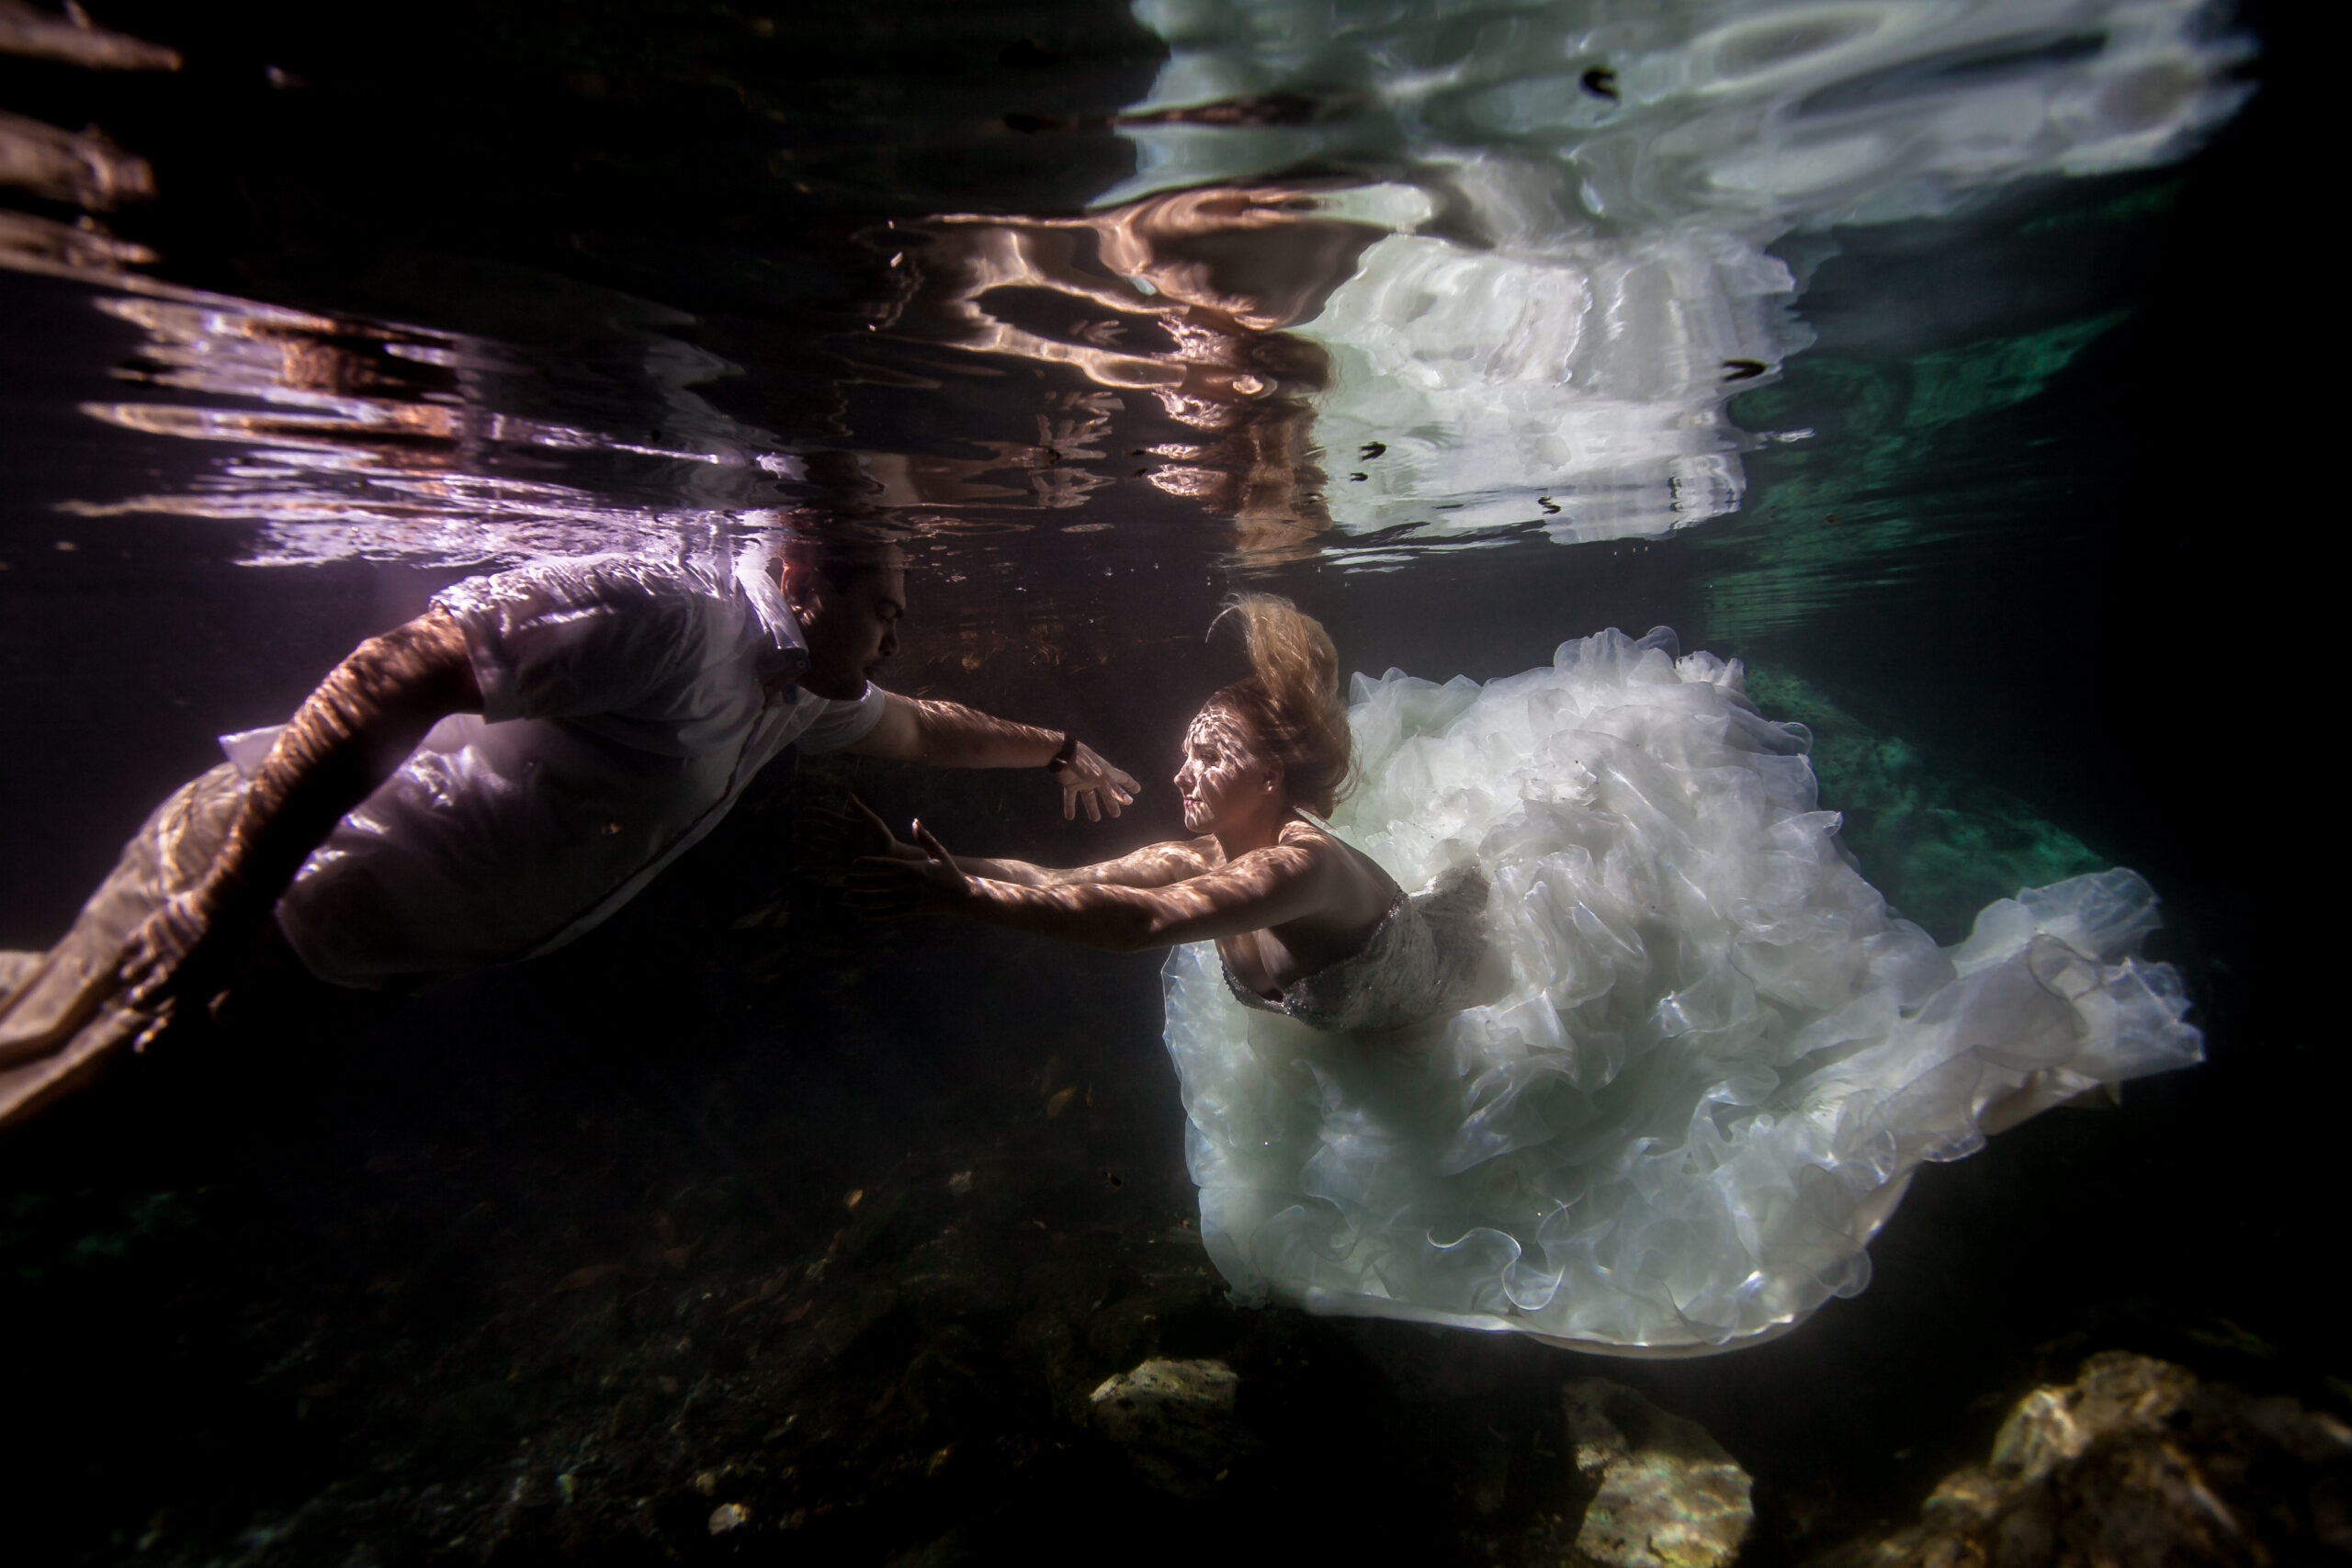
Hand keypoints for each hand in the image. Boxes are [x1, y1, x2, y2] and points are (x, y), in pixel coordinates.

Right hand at [115, 886, 249, 1042]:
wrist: (235, 904)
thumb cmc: (246, 940)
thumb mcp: (245, 975)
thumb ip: (231, 999)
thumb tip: (217, 1018)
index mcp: (195, 993)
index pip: (168, 1023)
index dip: (153, 1038)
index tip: (142, 1046)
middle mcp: (170, 980)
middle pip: (141, 1001)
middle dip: (141, 1001)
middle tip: (141, 998)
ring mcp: (157, 957)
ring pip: (130, 976)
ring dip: (133, 975)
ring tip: (136, 971)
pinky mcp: (148, 933)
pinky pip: (127, 949)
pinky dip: (129, 951)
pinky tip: (135, 949)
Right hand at [800, 796, 921, 867]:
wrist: (890, 857)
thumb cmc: (885, 838)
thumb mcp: (874, 822)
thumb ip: (862, 811)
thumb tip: (850, 795)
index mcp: (850, 825)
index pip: (830, 818)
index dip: (818, 814)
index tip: (805, 810)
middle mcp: (843, 836)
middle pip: (821, 831)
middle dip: (807, 828)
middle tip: (793, 825)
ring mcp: (842, 849)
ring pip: (820, 845)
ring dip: (807, 842)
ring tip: (794, 839)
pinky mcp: (843, 862)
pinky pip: (826, 862)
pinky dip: (815, 863)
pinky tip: (804, 863)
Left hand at [846, 819, 973, 916]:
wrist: (963, 897)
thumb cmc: (949, 872)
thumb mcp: (939, 853)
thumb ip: (925, 838)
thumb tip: (915, 821)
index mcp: (916, 869)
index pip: (889, 865)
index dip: (871, 864)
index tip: (855, 862)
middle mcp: (912, 885)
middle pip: (881, 883)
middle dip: (861, 881)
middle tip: (844, 880)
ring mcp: (911, 899)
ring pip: (882, 899)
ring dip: (863, 898)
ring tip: (847, 895)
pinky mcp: (912, 911)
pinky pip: (890, 913)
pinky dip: (875, 914)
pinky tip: (861, 914)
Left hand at [1053, 741, 1139, 822]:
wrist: (1062, 754)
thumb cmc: (1085, 764)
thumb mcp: (1101, 778)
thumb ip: (1114, 790)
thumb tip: (1129, 801)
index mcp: (1106, 773)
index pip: (1122, 779)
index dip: (1130, 784)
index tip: (1137, 790)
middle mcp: (1096, 777)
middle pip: (1106, 792)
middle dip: (1112, 803)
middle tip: (1116, 814)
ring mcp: (1083, 780)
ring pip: (1089, 796)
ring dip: (1092, 807)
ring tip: (1095, 819)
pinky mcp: (1070, 783)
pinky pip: (1071, 797)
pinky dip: (1070, 806)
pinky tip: (1070, 817)